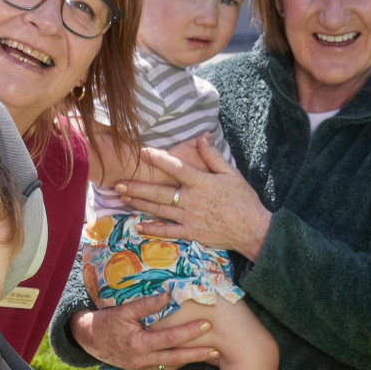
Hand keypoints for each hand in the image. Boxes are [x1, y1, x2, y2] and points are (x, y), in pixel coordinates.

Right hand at [69, 294, 217, 369]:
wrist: (89, 339)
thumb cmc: (107, 322)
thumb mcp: (124, 311)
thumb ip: (146, 304)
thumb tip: (167, 295)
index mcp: (139, 344)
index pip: (170, 338)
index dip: (189, 332)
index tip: (207, 324)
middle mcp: (142, 360)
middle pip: (175, 358)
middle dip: (197, 353)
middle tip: (217, 349)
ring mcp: (142, 367)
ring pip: (171, 368)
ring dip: (191, 364)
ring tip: (212, 358)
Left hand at [114, 139, 272, 261]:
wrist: (252, 229)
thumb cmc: (244, 200)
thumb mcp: (232, 173)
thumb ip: (213, 156)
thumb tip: (202, 136)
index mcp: (202, 183)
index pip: (176, 168)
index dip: (158, 159)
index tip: (142, 152)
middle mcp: (192, 200)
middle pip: (159, 192)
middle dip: (137, 186)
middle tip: (118, 183)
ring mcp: (189, 218)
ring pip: (159, 210)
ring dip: (139, 204)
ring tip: (123, 198)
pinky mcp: (191, 233)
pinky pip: (168, 232)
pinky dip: (153, 229)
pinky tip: (138, 226)